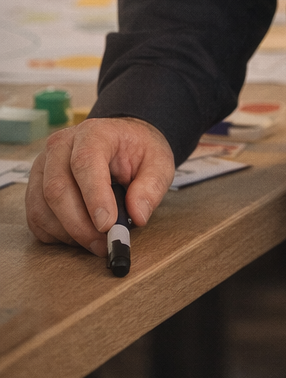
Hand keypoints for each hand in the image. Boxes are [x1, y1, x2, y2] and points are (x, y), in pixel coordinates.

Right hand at [26, 117, 175, 257]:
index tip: (107, 225)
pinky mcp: (35, 186)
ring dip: (68, 233)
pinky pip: (36, 219)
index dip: (94, 197)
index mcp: (93, 133)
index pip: (85, 163)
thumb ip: (152, 186)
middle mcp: (61, 146)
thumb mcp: (159, 161)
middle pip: (57, 188)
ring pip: (42, 207)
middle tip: (104, 244)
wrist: (121, 141)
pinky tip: (79, 236)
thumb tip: (137, 215)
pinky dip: (56, 235)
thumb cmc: (138, 151)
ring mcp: (43, 166)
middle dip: (80, 225)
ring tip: (96, 242)